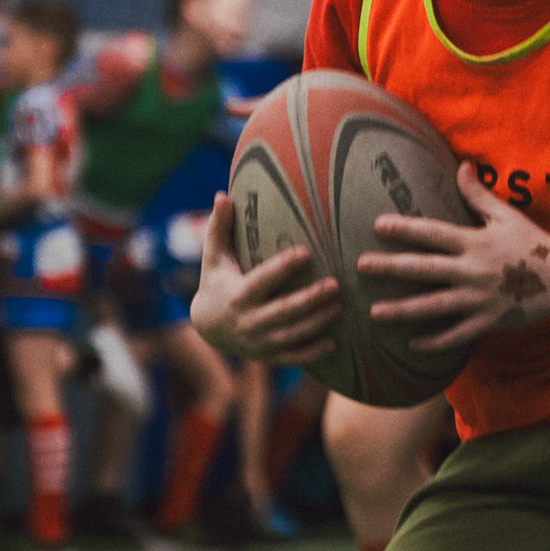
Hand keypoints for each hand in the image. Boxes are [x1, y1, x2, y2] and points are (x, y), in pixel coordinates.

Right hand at [189, 193, 340, 364]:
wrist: (208, 327)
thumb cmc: (217, 282)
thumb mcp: (215, 257)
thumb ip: (219, 227)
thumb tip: (222, 194)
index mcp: (238, 294)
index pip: (262, 280)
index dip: (282, 268)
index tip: (306, 252)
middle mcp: (249, 321)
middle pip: (283, 310)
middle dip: (309, 299)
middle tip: (335, 284)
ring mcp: (259, 342)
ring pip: (292, 334)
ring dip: (317, 322)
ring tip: (340, 305)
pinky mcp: (269, 356)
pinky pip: (293, 356)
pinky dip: (313, 352)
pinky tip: (335, 342)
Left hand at [357, 163, 549, 352]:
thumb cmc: (533, 243)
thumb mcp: (506, 215)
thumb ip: (478, 194)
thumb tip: (461, 165)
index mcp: (474, 242)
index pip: (433, 233)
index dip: (405, 228)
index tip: (378, 225)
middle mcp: (472, 271)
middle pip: (425, 269)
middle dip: (391, 267)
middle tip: (360, 266)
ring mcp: (479, 300)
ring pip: (433, 306)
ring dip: (402, 309)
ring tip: (374, 312)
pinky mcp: (488, 322)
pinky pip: (455, 335)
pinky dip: (433, 342)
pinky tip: (410, 343)